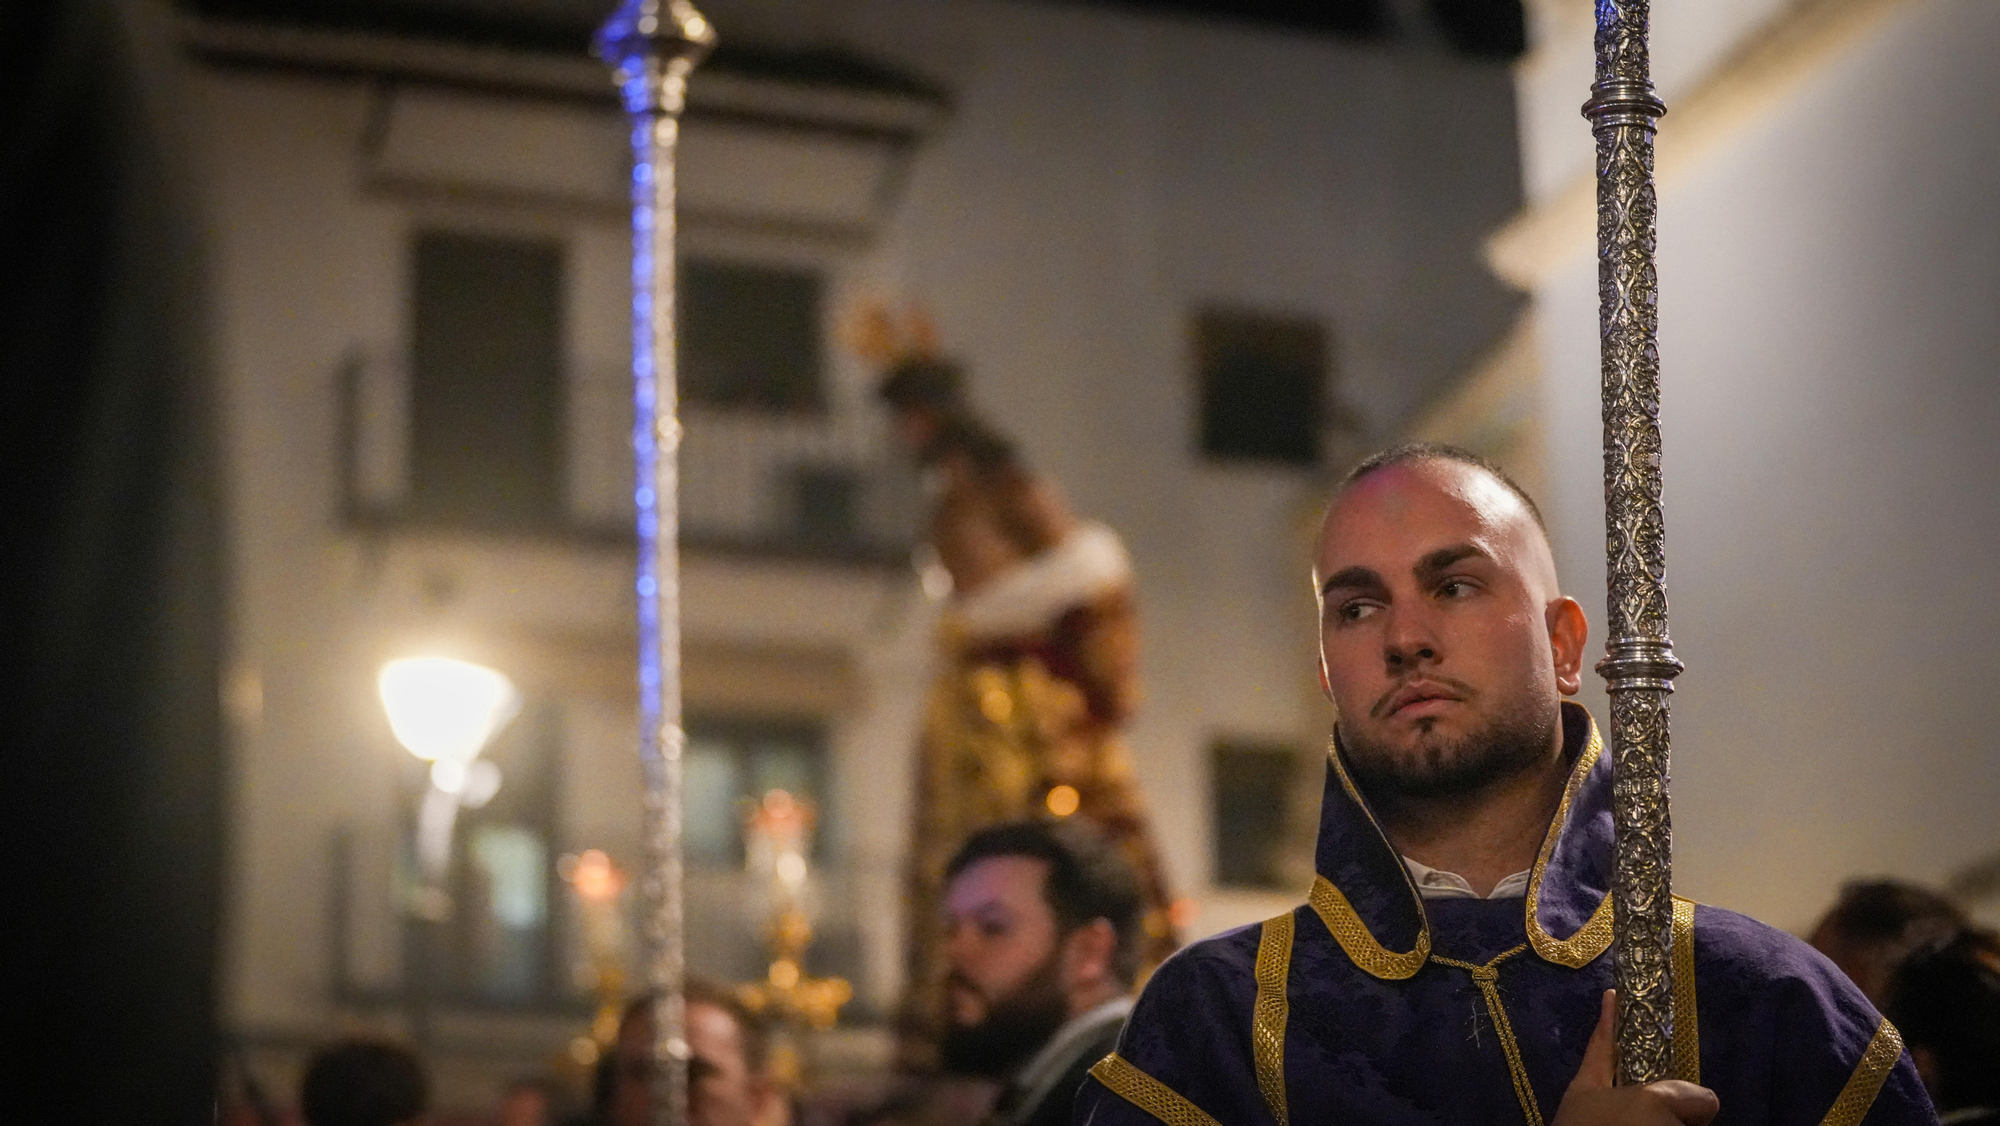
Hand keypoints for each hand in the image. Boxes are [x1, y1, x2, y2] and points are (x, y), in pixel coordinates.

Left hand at [1552, 991, 1718, 1125]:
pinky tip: (1702, 1118)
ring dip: (1683, 1115)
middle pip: (1646, 1086)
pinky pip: (1675, 1125)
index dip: (1610, 1017)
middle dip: (1674, 1087)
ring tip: (1702, 1114)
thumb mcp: (1651, 1105)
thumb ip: (1681, 1094)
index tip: (1611, 992)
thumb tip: (1703, 1103)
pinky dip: (1686, 1123)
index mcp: (1590, 1086)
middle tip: (1696, 1094)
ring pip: (1665, 1116)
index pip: (1603, 1042)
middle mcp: (1604, 1111)